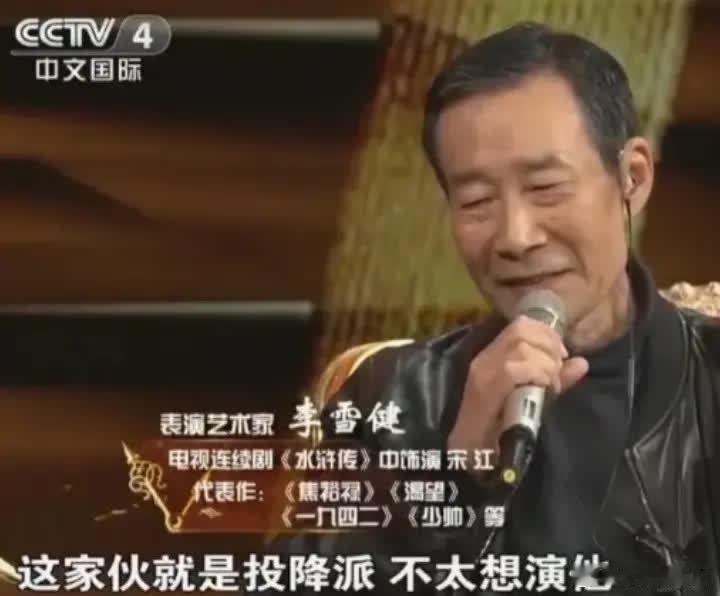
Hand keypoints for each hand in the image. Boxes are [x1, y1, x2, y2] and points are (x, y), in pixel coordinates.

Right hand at [447, 315, 588, 469]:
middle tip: (555, 372)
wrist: (468, 456)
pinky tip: (542, 390)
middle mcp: (486, 358)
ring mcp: (483, 371)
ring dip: (545, 364)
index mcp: (493, 356)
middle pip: (523, 330)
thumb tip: (581, 362)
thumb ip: (554, 379)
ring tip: (548, 385)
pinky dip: (536, 375)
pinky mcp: (485, 388)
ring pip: (522, 347)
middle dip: (549, 347)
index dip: (547, 334)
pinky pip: (515, 368)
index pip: (521, 325)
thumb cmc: (499, 430)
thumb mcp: (533, 399)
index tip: (560, 356)